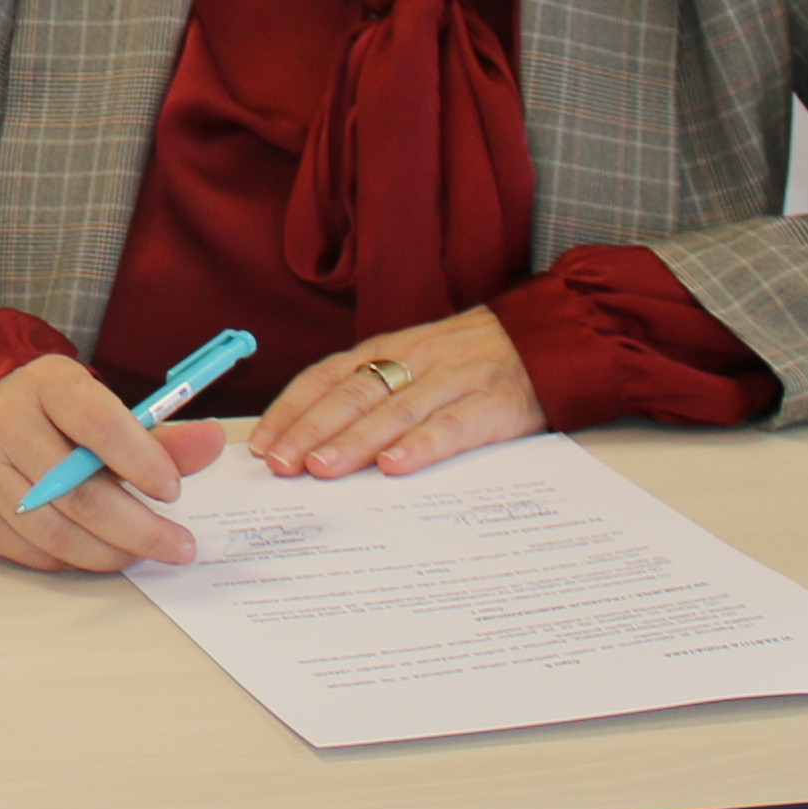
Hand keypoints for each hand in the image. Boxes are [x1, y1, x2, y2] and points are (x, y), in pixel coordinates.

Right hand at [0, 353, 226, 574]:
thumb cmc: (54, 417)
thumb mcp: (101, 408)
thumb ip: (158, 435)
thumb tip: (213, 441)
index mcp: (47, 385)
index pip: (98, 424)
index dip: (142, 461)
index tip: (173, 491)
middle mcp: (4, 422)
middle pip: (79, 492)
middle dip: (140, 529)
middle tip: (179, 546)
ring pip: (57, 532)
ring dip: (110, 552)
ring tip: (142, 552)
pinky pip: (32, 552)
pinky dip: (73, 559)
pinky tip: (95, 548)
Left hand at [244, 306, 541, 478]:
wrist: (545, 339)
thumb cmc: (468, 361)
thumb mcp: (413, 363)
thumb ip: (370, 393)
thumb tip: (311, 441)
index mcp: (386, 350)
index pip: (326, 377)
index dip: (291, 410)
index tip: (262, 445)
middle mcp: (412, 361)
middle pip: (352, 395)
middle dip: (310, 430)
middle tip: (280, 464)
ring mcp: (452, 380)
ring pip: (394, 410)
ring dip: (354, 441)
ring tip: (322, 469)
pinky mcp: (492, 404)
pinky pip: (451, 426)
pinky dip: (421, 445)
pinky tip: (396, 466)